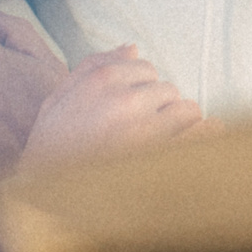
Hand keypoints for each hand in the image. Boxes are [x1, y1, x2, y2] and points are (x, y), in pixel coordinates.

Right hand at [19, 45, 215, 167]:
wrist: (43, 203)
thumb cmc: (49, 151)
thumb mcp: (56, 101)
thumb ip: (92, 66)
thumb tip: (132, 48)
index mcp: (102, 80)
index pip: (147, 69)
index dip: (142, 91)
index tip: (132, 110)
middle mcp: (127, 99)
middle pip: (168, 90)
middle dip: (160, 109)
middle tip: (144, 133)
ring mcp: (147, 129)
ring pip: (188, 110)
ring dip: (181, 125)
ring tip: (164, 145)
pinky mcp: (163, 159)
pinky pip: (202, 135)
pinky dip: (207, 136)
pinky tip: (202, 144)